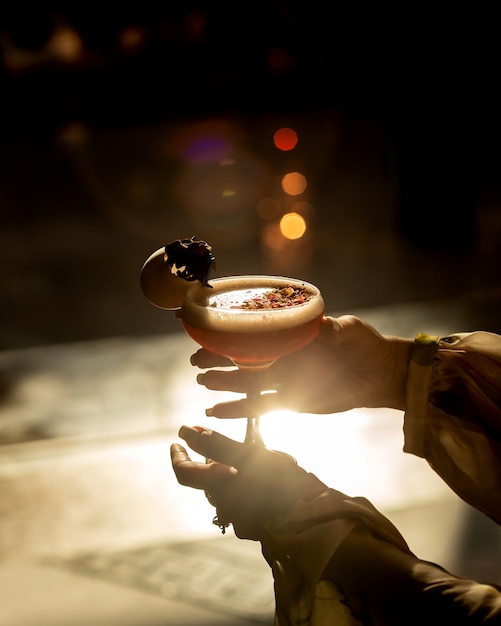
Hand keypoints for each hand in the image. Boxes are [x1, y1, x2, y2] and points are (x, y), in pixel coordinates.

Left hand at [171, 426, 326, 539]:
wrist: (314, 521)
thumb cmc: (282, 485)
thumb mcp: (251, 456)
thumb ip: (218, 444)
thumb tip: (188, 431)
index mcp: (220, 488)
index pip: (184, 473)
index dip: (178, 456)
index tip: (177, 440)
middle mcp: (225, 505)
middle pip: (209, 478)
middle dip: (215, 458)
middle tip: (231, 441)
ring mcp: (241, 516)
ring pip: (228, 486)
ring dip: (234, 469)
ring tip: (259, 454)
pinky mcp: (256, 522)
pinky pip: (244, 497)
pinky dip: (248, 482)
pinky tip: (268, 473)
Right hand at [192, 315, 412, 417]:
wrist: (381, 373)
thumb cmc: (364, 344)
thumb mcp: (348, 329)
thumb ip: (331, 327)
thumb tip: (320, 324)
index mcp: (292, 337)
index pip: (255, 334)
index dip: (231, 333)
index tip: (208, 330)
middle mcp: (284, 358)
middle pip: (244, 359)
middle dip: (218, 359)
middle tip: (194, 359)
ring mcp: (286, 381)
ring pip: (248, 383)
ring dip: (224, 384)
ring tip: (202, 382)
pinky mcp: (292, 402)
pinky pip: (262, 407)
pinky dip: (239, 409)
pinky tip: (216, 411)